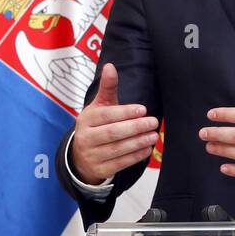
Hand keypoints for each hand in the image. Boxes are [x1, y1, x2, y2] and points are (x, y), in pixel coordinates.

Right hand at [69, 63, 158, 184]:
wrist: (80, 157)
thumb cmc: (95, 126)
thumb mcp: (99, 106)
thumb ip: (107, 88)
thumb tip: (110, 66)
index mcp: (86, 119)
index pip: (106, 115)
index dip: (125, 112)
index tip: (143, 110)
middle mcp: (85, 138)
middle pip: (112, 132)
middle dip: (135, 127)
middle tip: (153, 122)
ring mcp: (91, 155)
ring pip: (117, 149)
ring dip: (138, 142)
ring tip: (153, 136)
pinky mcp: (99, 170)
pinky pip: (120, 163)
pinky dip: (135, 156)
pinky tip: (147, 149)